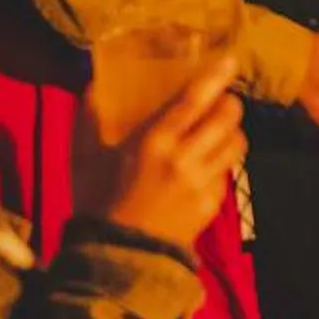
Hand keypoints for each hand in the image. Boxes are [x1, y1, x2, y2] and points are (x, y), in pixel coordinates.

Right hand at [104, 55, 246, 248]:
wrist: (115, 256)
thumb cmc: (97, 201)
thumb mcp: (84, 159)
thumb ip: (89, 120)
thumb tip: (93, 84)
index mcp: (154, 144)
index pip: (194, 102)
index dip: (216, 78)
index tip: (230, 62)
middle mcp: (184, 161)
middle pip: (227, 120)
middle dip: (230, 105)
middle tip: (223, 101)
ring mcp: (202, 185)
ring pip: (235, 146)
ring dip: (232, 133)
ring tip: (220, 132)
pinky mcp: (211, 206)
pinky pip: (225, 175)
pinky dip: (221, 165)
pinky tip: (206, 166)